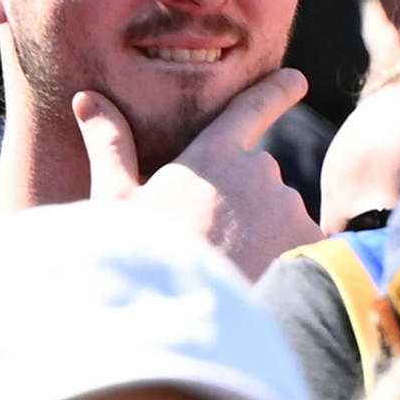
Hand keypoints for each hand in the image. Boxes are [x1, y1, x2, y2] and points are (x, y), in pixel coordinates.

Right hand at [77, 72, 323, 270]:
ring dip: (263, 232)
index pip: (251, 109)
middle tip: (209, 239)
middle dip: (241, 201)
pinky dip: (286, 258)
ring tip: (231, 264)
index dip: (275, 91)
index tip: (296, 80)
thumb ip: (111, 146)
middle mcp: (260, 172)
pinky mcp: (312, 244)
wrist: (179, 320)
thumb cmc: (140, 259)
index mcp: (213, 155)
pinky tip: (260, 278)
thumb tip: (87, 99)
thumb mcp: (115, 202)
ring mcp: (289, 208)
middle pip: (259, 176)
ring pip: (281, 212)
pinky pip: (304, 243)